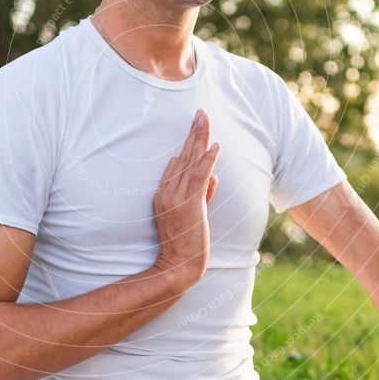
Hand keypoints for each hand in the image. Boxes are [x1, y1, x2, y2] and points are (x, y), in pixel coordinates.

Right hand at [152, 109, 220, 288]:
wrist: (177, 267)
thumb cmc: (184, 245)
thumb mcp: (193, 216)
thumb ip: (203, 195)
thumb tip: (213, 177)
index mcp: (164, 193)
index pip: (177, 164)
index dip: (188, 144)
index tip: (197, 126)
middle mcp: (167, 192)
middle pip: (181, 155)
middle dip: (192, 132)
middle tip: (200, 112)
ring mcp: (176, 197)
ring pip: (189, 161)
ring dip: (199, 138)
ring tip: (204, 118)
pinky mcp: (189, 204)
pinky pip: (198, 177)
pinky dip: (207, 160)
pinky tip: (214, 146)